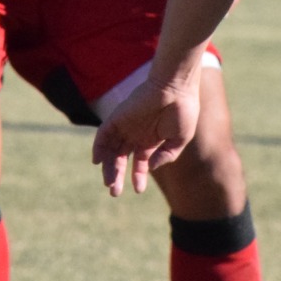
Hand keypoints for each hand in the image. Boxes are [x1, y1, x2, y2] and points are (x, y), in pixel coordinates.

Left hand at [92, 73, 200, 197]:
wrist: (177, 87)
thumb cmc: (183, 110)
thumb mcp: (180, 139)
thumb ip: (166, 155)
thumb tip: (150, 168)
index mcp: (151, 139)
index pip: (139, 161)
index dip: (138, 176)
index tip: (138, 190)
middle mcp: (136, 133)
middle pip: (121, 158)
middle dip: (118, 175)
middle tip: (114, 193)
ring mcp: (126, 125)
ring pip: (111, 149)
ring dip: (108, 166)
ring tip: (109, 184)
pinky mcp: (118, 116)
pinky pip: (103, 133)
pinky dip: (99, 147)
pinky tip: (97, 161)